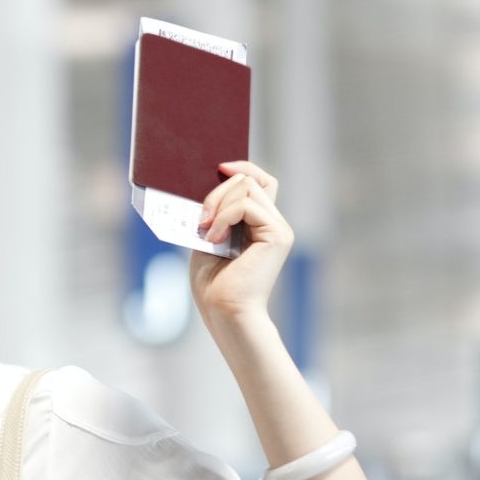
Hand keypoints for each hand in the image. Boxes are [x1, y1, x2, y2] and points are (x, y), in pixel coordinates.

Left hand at [189, 160, 293, 324]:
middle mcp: (273, 224)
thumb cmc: (213, 284)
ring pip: (248, 187)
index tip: (218, 166)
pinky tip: (214, 237)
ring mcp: (278, 228)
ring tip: (206, 230)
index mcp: (258, 224)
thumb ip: (214, 213)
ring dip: (218, 203)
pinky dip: (224, 216)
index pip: (261, 181)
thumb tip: (208, 183)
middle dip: (218, 190)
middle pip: (250, 180)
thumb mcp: (208, 238)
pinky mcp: (278, 235)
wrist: (225, 312)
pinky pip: (247, 205)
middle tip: (201, 218)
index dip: (242, 167)